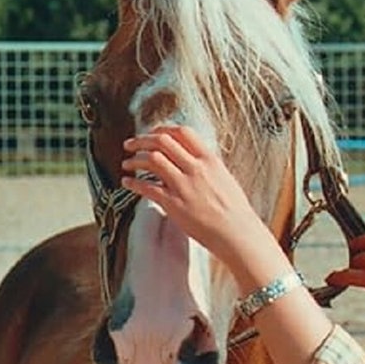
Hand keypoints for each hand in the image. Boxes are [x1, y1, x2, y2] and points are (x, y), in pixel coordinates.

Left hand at [121, 125, 278, 270]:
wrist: (237, 233)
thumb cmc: (234, 211)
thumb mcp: (225, 179)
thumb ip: (207, 166)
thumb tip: (192, 159)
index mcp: (210, 160)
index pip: (182, 132)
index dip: (162, 130)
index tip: (152, 134)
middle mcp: (196, 168)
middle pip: (162, 141)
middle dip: (141, 140)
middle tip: (129, 145)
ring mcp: (184, 185)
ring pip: (151, 160)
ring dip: (134, 160)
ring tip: (127, 164)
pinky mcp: (174, 204)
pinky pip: (147, 188)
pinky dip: (133, 183)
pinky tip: (127, 183)